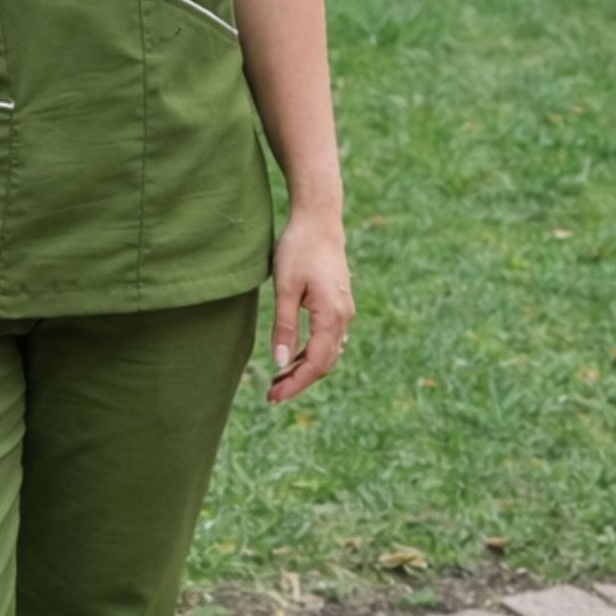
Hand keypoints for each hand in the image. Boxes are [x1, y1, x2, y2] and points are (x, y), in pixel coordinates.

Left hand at [267, 210, 353, 403]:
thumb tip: (280, 362)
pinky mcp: (337, 304)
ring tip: (278, 380)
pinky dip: (310, 353)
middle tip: (271, 395)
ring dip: (304, 368)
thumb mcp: (285, 287)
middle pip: (324, 362)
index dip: (296, 384)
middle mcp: (343, 317)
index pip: (316, 363)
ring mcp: (343, 310)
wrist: (318, 219)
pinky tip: (292, 357)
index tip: (274, 397)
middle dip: (299, 381)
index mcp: (331, 315)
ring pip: (327, 352)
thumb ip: (284, 326)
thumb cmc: (298, 249)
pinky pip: (328, 338)